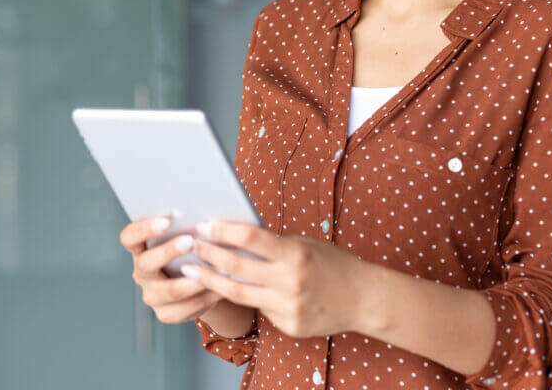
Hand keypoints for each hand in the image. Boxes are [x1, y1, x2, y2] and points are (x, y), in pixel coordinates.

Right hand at [119, 216, 223, 324]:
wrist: (197, 284)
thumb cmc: (190, 252)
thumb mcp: (185, 238)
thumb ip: (187, 229)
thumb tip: (206, 219)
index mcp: (139, 249)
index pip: (129, 238)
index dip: (143, 229)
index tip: (165, 221)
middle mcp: (141, 273)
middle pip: (146, 263)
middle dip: (168, 252)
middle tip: (190, 241)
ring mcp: (151, 295)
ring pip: (171, 290)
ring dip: (195, 279)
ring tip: (217, 268)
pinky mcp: (166, 314)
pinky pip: (187, 307)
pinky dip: (206, 296)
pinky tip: (222, 286)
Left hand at [185, 220, 367, 338]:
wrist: (363, 298)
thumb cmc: (331, 264)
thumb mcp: (303, 245)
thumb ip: (272, 245)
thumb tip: (231, 238)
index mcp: (294, 254)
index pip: (250, 237)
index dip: (222, 230)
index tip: (203, 225)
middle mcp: (290, 282)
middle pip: (236, 268)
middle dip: (208, 256)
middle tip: (189, 249)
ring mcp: (288, 307)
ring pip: (238, 294)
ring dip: (211, 281)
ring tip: (192, 272)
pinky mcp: (289, 326)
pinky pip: (260, 310)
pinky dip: (249, 298)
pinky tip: (236, 291)